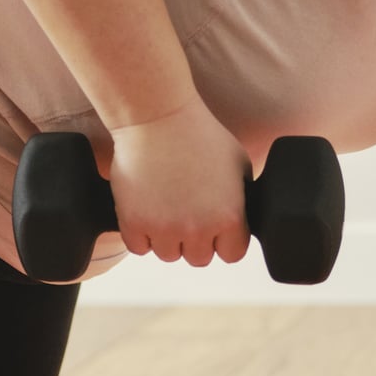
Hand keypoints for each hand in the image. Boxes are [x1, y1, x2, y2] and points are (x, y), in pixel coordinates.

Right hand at [105, 100, 252, 268]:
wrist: (157, 117)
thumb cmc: (199, 133)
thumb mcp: (238, 163)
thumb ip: (242, 198)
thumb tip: (242, 216)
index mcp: (230, 217)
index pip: (232, 254)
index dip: (224, 239)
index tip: (215, 223)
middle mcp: (198, 229)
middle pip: (199, 258)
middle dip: (195, 238)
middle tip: (187, 210)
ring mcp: (164, 229)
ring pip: (168, 254)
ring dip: (167, 237)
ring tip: (165, 205)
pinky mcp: (133, 223)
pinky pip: (138, 247)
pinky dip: (140, 233)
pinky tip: (145, 208)